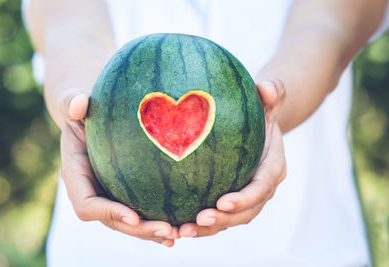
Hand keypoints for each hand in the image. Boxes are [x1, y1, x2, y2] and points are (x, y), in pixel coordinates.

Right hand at [59, 89, 178, 246]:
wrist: (90, 121)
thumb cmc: (83, 110)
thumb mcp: (75, 102)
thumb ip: (73, 102)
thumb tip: (78, 105)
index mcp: (75, 175)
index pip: (86, 204)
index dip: (107, 212)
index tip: (133, 215)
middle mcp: (90, 192)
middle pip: (112, 221)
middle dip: (139, 229)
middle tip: (168, 230)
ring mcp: (106, 197)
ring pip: (128, 223)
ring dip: (152, 233)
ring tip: (179, 233)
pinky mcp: (122, 195)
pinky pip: (139, 214)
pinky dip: (155, 225)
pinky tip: (179, 228)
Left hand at [179, 80, 286, 237]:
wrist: (256, 127)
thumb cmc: (259, 112)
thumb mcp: (267, 100)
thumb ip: (272, 92)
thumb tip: (268, 87)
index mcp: (272, 168)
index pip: (262, 188)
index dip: (245, 199)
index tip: (222, 202)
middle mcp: (261, 188)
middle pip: (245, 213)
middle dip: (223, 221)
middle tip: (197, 221)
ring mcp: (245, 197)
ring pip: (229, 221)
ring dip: (206, 230)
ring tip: (181, 231)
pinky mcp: (229, 200)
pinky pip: (216, 216)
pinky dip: (198, 224)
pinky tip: (174, 226)